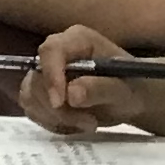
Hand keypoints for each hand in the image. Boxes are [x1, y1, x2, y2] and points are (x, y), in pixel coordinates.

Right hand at [19, 24, 135, 135]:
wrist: (133, 100)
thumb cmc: (132, 88)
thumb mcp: (123, 90)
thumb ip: (100, 89)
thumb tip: (71, 94)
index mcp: (78, 40)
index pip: (51, 50)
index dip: (51, 76)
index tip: (60, 103)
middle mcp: (57, 51)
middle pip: (37, 77)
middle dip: (59, 107)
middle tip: (90, 123)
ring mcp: (47, 71)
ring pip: (31, 94)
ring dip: (56, 117)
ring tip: (88, 123)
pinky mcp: (41, 90)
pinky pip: (32, 108)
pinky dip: (51, 122)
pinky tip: (74, 124)